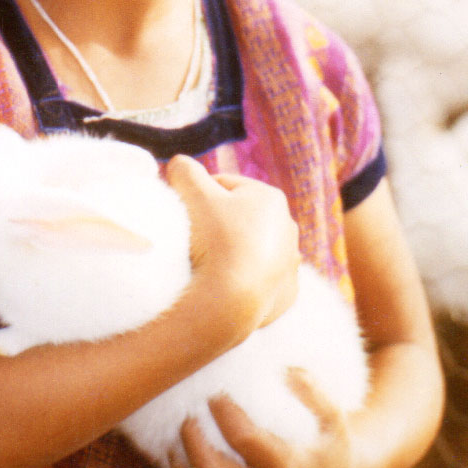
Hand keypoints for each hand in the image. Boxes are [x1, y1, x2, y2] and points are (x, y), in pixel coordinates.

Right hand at [166, 156, 300, 337]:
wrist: (231, 303)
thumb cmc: (214, 240)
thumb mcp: (193, 193)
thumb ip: (185, 170)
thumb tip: (179, 164)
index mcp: (271, 198)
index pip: (224, 185)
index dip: (198, 195)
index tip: (182, 211)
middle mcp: (288, 229)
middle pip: (239, 218)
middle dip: (216, 224)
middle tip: (191, 238)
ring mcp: (289, 264)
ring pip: (251, 250)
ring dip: (231, 252)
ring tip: (206, 264)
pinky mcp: (285, 296)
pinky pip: (258, 282)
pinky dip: (242, 282)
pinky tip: (223, 286)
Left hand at [168, 369, 360, 467]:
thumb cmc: (330, 440)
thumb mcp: (334, 416)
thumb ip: (314, 392)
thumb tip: (288, 371)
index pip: (243, 440)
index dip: (224, 411)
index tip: (217, 390)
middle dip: (193, 435)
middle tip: (190, 408)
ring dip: (181, 455)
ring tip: (182, 425)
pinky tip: (179, 446)